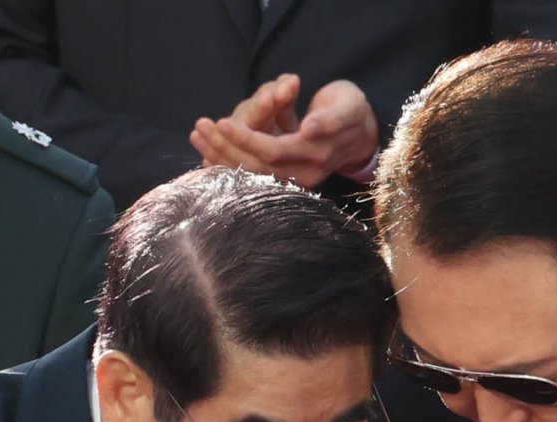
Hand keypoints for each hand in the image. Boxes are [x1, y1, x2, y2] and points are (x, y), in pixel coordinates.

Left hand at [191, 78, 378, 188]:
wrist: (360, 133)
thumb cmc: (350, 111)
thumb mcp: (347, 107)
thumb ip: (330, 119)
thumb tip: (310, 129)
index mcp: (316, 155)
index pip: (273, 152)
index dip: (247, 139)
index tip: (222, 123)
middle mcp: (304, 174)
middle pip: (257, 167)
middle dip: (226, 148)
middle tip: (200, 128)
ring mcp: (295, 179)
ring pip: (252, 173)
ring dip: (222, 156)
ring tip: (197, 136)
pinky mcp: (286, 176)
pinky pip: (254, 173)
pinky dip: (230, 163)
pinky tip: (207, 153)